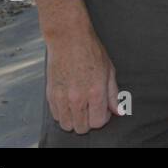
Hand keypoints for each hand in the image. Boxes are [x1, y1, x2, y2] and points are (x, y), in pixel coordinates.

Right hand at [34, 0, 118, 133]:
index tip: (102, 110)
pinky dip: (63, 113)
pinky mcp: (50, 94)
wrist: (69, 39)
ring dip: (74, 120)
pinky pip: (56, 116)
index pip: (98, 122)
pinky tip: (69, 102)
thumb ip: (113, 94)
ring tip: (80, 107)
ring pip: (67, 125)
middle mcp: (78, 98)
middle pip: (82, 128)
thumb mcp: (109, 71)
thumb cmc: (91, 51)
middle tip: (91, 109)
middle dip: (88, 122)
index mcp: (95, 92)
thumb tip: (118, 111)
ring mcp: (62, 97)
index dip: (102, 119)